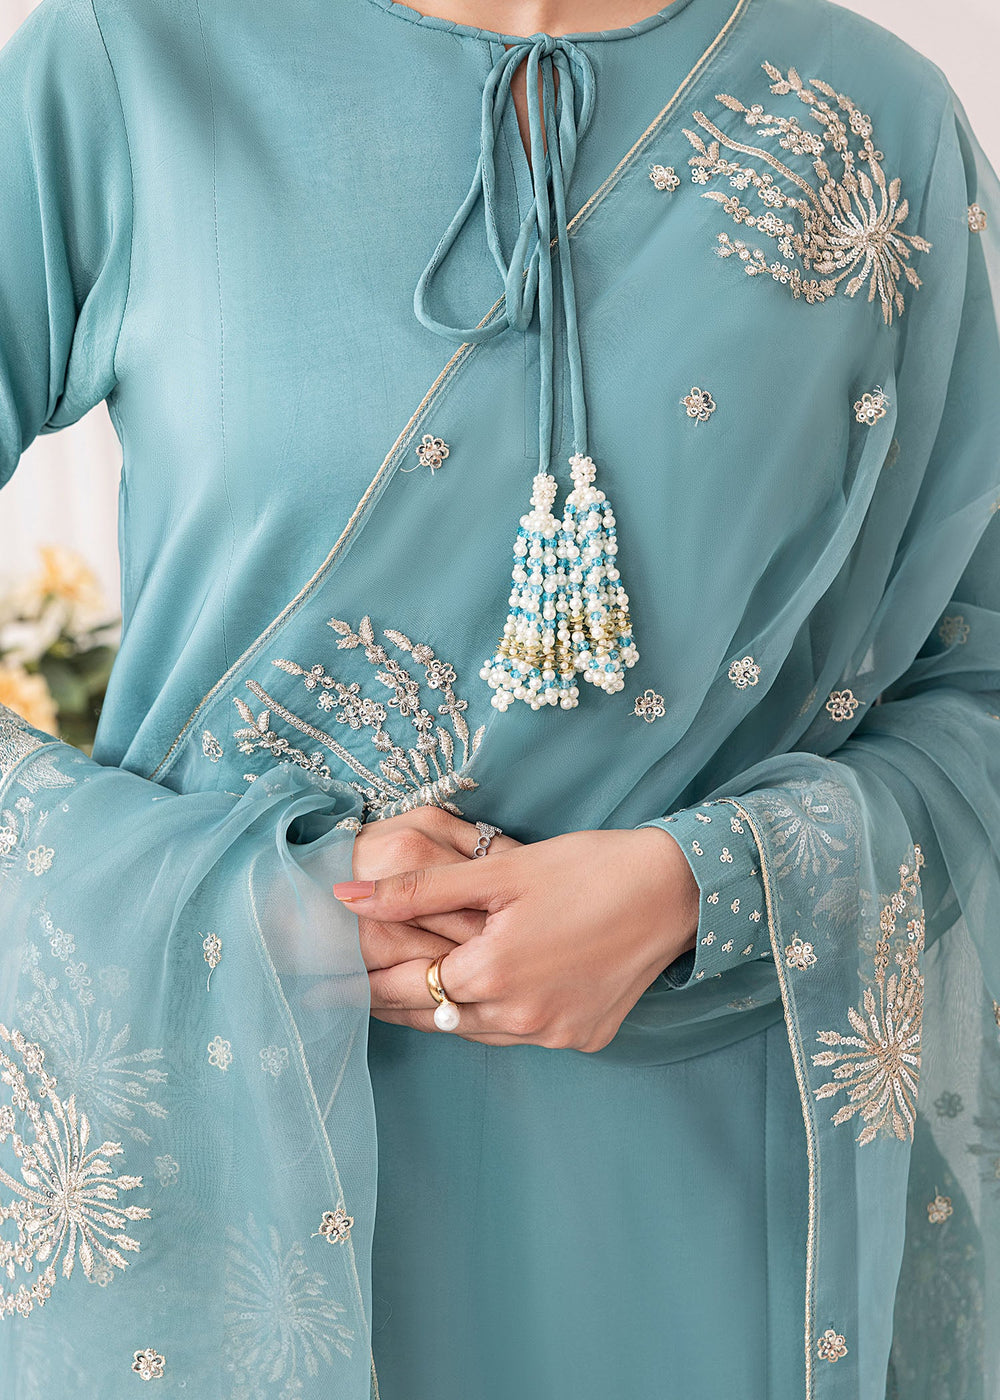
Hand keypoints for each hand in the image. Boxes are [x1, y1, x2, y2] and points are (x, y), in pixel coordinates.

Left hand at [334, 826, 698, 1052]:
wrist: (674, 889)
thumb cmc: (586, 867)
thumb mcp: (498, 870)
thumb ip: (419, 889)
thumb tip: (344, 895)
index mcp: (492, 973)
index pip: (407, 986)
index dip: (368, 981)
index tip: (336, 979)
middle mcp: (521, 1016)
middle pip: (436, 1017)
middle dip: (398, 1000)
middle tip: (360, 988)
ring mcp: (555, 1033)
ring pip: (476, 1031)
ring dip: (446, 1011)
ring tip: (413, 989)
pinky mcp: (584, 1038)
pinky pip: (522, 1034)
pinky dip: (498, 1017)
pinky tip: (488, 993)